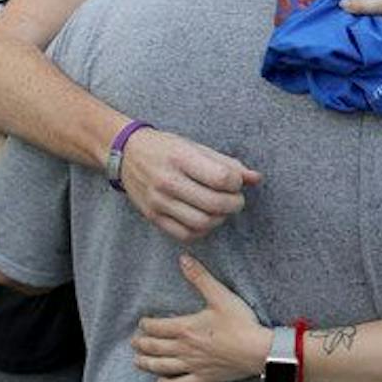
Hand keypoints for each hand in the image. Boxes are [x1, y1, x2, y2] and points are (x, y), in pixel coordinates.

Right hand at [118, 128, 261, 242]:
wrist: (125, 153)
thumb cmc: (166, 148)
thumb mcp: (195, 146)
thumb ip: (227, 163)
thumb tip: (256, 178)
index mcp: (181, 157)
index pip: (221, 178)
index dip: (236, 183)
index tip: (235, 182)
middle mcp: (168, 181)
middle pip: (214, 204)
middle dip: (234, 204)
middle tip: (235, 199)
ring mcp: (158, 201)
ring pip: (202, 222)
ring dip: (220, 219)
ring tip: (221, 209)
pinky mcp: (153, 217)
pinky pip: (185, 234)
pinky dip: (202, 230)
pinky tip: (206, 218)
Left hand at [133, 253, 270, 381]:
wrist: (257, 350)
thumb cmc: (240, 322)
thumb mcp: (220, 295)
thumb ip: (200, 277)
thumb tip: (183, 259)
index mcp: (186, 328)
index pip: (157, 327)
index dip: (146, 325)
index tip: (142, 323)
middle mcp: (184, 349)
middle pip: (155, 348)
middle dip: (142, 344)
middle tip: (133, 342)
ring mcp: (193, 365)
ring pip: (162, 367)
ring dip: (147, 364)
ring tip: (138, 361)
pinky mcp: (204, 378)